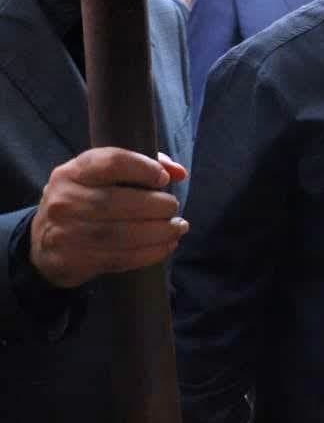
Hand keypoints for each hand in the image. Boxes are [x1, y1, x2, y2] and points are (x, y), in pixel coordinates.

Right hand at [30, 148, 189, 287]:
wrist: (45, 241)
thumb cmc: (87, 200)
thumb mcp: (104, 177)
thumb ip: (144, 166)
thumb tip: (179, 173)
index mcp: (73, 172)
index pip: (111, 162)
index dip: (144, 168)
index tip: (163, 180)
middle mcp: (65, 200)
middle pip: (118, 201)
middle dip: (157, 206)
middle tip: (174, 209)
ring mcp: (65, 232)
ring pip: (120, 234)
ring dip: (158, 232)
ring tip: (177, 228)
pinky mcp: (73, 260)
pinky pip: (119, 258)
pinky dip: (150, 253)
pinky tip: (166, 246)